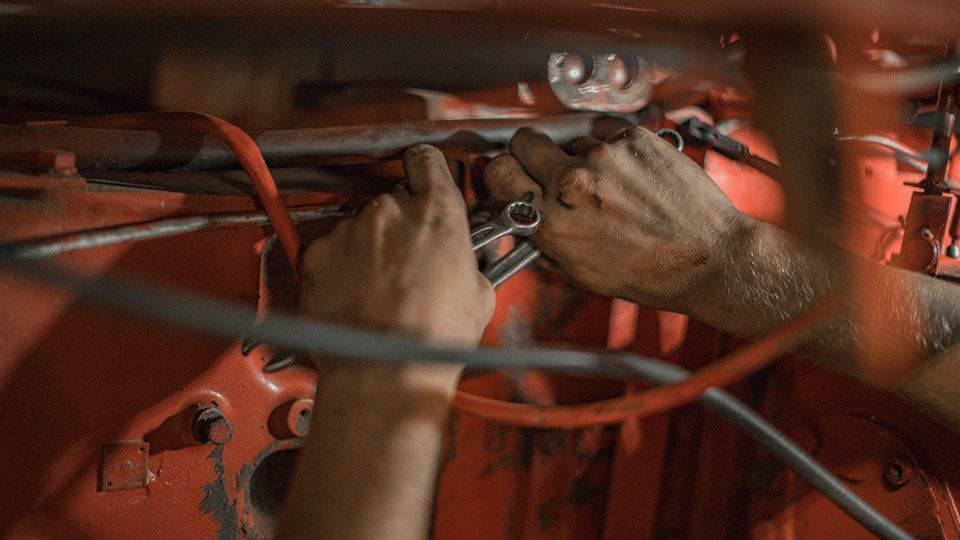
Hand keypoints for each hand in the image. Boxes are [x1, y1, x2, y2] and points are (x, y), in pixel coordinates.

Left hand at [300, 144, 494, 347]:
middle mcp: (390, 211)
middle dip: (401, 228)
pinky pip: (331, 251)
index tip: (424, 177)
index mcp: (436, 212)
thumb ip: (469, 263)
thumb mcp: (479, 296)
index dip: (426, 169)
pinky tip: (355, 297)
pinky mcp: (318, 253)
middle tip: (409, 265)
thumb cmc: (431, 339)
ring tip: (381, 291)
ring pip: (361, 229)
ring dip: (369, 250)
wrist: (384, 371)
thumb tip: (465, 266)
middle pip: (394, 202)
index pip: (427, 161)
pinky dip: (339, 268)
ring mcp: (350, 230)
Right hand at [484, 126, 749, 313]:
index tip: (511, 176)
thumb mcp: (581, 272)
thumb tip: (525, 219)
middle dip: (532, 154)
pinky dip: (620, 155)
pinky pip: (610, 138)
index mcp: (552, 219)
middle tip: (549, 169)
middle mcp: (573, 182)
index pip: (498, 171)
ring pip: (574, 142)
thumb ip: (545, 240)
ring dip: (584, 160)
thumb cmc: (652, 272)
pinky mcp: (634, 139)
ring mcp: (605, 155)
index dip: (503, 174)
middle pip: (525, 141)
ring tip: (613, 189)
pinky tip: (637, 181)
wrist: (708, 257)